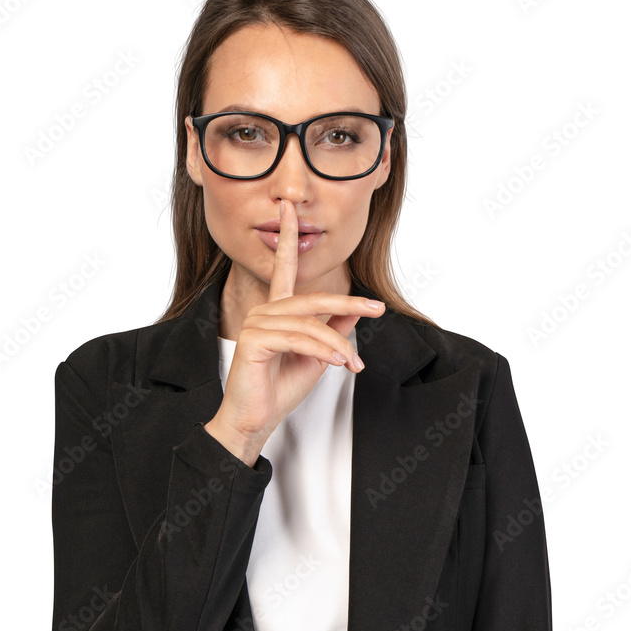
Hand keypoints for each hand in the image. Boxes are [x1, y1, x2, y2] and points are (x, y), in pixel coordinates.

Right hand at [204, 198, 384, 465]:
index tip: (288, 209)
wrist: (255, 421)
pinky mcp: (253, 340)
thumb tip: (357, 312)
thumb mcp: (317, 357)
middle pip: (312, 297)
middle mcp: (264, 311)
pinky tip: (336, 364)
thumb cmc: (278, 390)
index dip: (286, 237)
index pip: (284, 267)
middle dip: (348, 303)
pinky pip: (297, 338)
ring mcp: (256, 323)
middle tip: (376, 308)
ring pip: (309, 323)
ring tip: (352, 364)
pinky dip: (322, 349)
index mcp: (276, 311)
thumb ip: (333, 331)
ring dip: (337, 344)